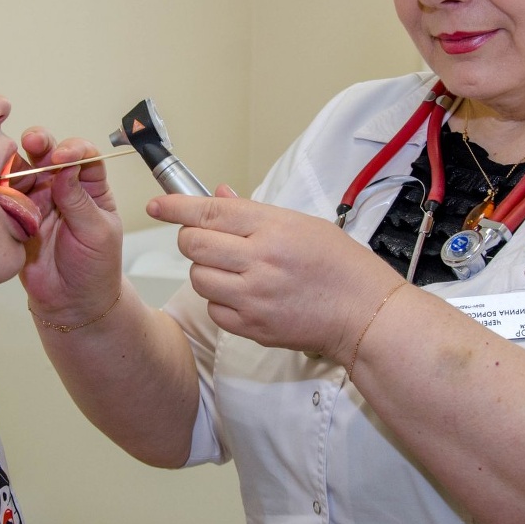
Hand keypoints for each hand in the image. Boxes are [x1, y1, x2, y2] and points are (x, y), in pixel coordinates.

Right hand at [15, 127, 123, 320]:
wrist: (72, 304)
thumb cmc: (95, 269)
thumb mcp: (96, 232)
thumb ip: (79, 200)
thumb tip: (65, 168)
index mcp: (90, 187)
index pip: (84, 155)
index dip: (73, 149)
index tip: (63, 158)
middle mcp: (61, 188)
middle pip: (49, 154)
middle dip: (40, 142)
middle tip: (32, 142)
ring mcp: (36, 201)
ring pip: (23, 171)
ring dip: (17, 163)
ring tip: (12, 169)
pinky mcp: (15, 218)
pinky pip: (4, 197)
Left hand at [147, 187, 403, 361]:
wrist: (366, 313)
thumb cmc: (341, 266)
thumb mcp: (303, 224)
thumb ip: (254, 211)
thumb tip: (217, 195)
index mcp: (273, 227)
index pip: (209, 211)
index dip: (176, 206)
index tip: (158, 205)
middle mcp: (260, 260)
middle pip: (193, 244)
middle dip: (192, 239)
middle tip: (207, 241)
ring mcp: (254, 297)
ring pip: (198, 278)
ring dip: (207, 271)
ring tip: (235, 271)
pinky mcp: (253, 327)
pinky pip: (214, 310)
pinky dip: (220, 302)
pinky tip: (244, 296)